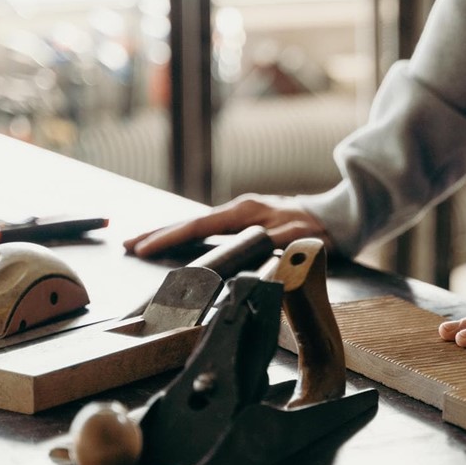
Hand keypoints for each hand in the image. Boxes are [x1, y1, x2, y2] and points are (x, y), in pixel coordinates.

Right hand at [124, 194, 329, 257]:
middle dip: (157, 233)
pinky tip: (178, 244)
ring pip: (197, 226)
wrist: (338, 219)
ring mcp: (242, 215)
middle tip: (127, 244)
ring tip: (141, 243)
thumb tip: (248, 253)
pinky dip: (188, 237)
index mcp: (244, 212)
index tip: (142, 247)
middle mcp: (239, 210)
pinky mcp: (247, 223)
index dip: (168, 238)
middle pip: (189, 223)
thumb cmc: (318, 230)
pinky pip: (209, 230)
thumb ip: (270, 246)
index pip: (197, 226)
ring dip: (169, 235)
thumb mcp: (296, 239)